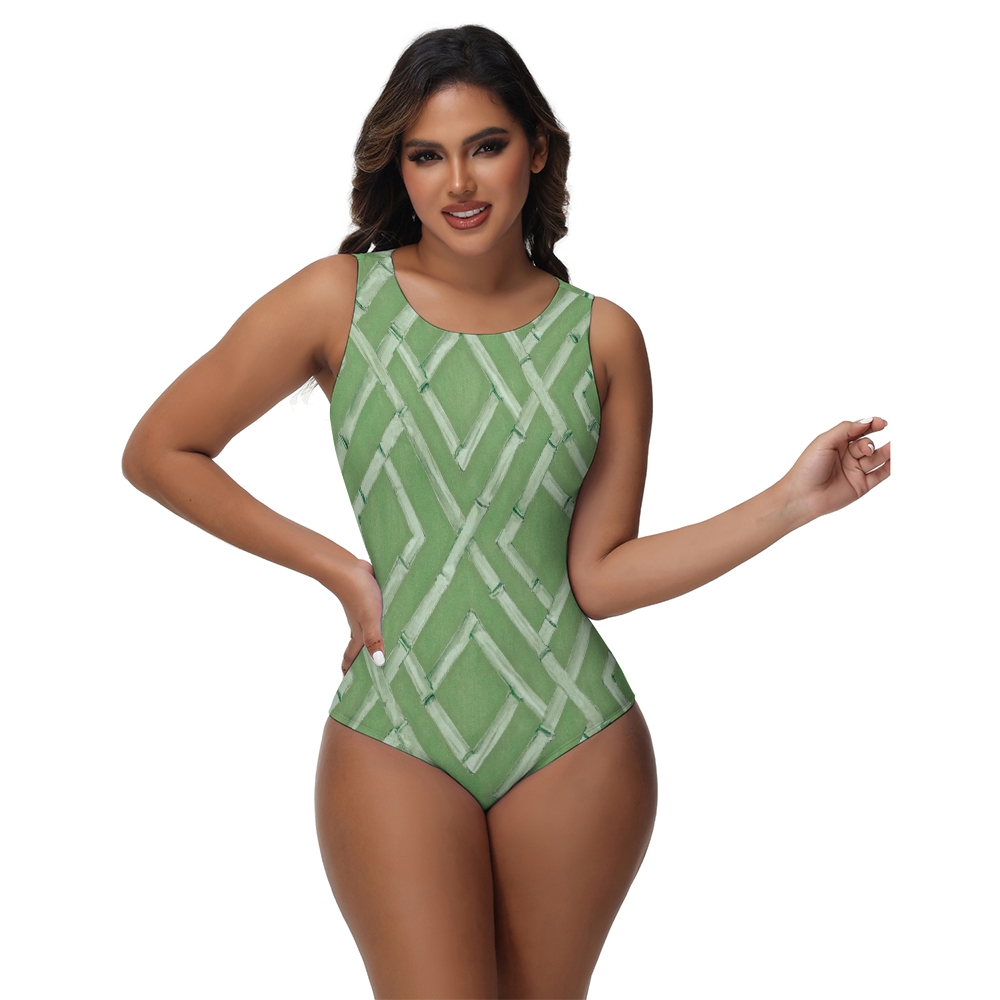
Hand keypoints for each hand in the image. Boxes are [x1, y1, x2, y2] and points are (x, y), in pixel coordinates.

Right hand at [338, 559, 385, 674]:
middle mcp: (361, 626)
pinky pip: (379, 616)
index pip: (351, 657)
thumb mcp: (369, 619)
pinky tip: (396, 621)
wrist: (349, 568)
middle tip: (374, 673)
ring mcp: (366, 613)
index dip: (350, 671)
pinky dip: (384, 623)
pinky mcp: (373, 601)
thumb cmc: (358, 594)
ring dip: (377, 641)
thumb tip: (379, 663)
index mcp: (359, 634)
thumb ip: (374, 639)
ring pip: (372, 631)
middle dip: (366, 660)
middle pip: (362, 647)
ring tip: (389, 650)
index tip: (350, 685)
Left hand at [782, 416, 890, 522]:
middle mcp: (847, 456)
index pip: (859, 430)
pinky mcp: (862, 485)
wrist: (802, 496)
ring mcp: (855, 470)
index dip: (871, 425)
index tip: (882, 423)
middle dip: (869, 444)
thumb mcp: (824, 442)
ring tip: (892, 449)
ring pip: (876, 458)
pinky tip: (896, 460)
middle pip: (867, 444)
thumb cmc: (808, 467)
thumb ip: (845, 430)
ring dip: (885, 452)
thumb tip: (866, 421)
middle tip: (867, 449)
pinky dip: (890, 466)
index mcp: (837, 443)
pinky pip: (880, 474)